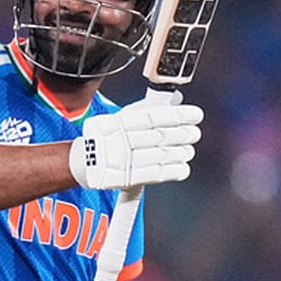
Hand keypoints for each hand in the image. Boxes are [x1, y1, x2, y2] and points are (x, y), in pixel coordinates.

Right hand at [69, 90, 202, 188]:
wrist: (85, 162)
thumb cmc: (106, 136)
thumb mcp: (121, 117)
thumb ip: (146, 110)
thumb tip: (173, 102)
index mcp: (121, 122)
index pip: (156, 117)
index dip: (179, 115)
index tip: (195, 115)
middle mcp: (123, 140)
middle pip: (162, 136)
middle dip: (183, 134)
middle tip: (194, 133)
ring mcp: (126, 160)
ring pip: (163, 155)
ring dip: (181, 152)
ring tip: (188, 149)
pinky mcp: (129, 178)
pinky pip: (157, 174)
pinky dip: (173, 170)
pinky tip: (183, 166)